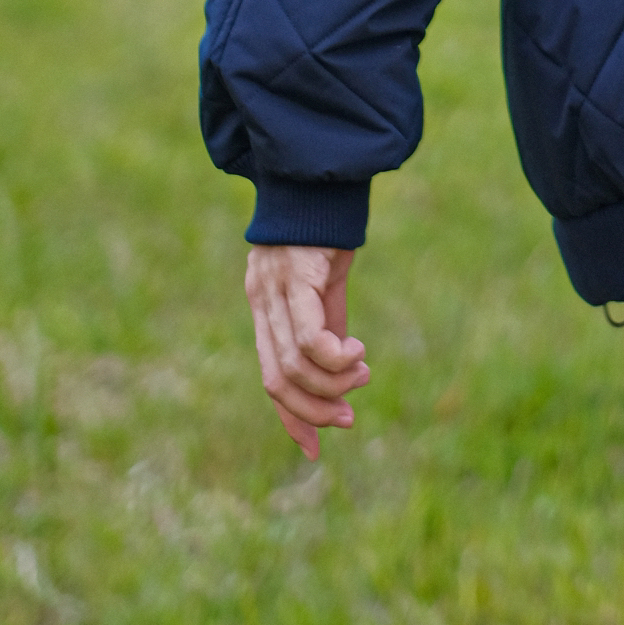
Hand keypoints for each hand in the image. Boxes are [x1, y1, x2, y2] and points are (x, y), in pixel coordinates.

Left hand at [244, 244, 367, 458]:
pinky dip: (333, 358)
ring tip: (361, 371)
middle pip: (277, 381)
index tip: (317, 450)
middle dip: (315, 410)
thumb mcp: (328, 287)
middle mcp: (261, 302)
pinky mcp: (295, 277)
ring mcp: (273, 290)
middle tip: (349, 415)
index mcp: (265, 308)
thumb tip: (341, 372)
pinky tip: (357, 352)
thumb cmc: (328, 227)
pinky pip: (307, 338)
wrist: (324, 174)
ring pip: (294, 366)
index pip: (269, 377)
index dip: (292, 418)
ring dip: (333, 383)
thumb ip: (328, 326)